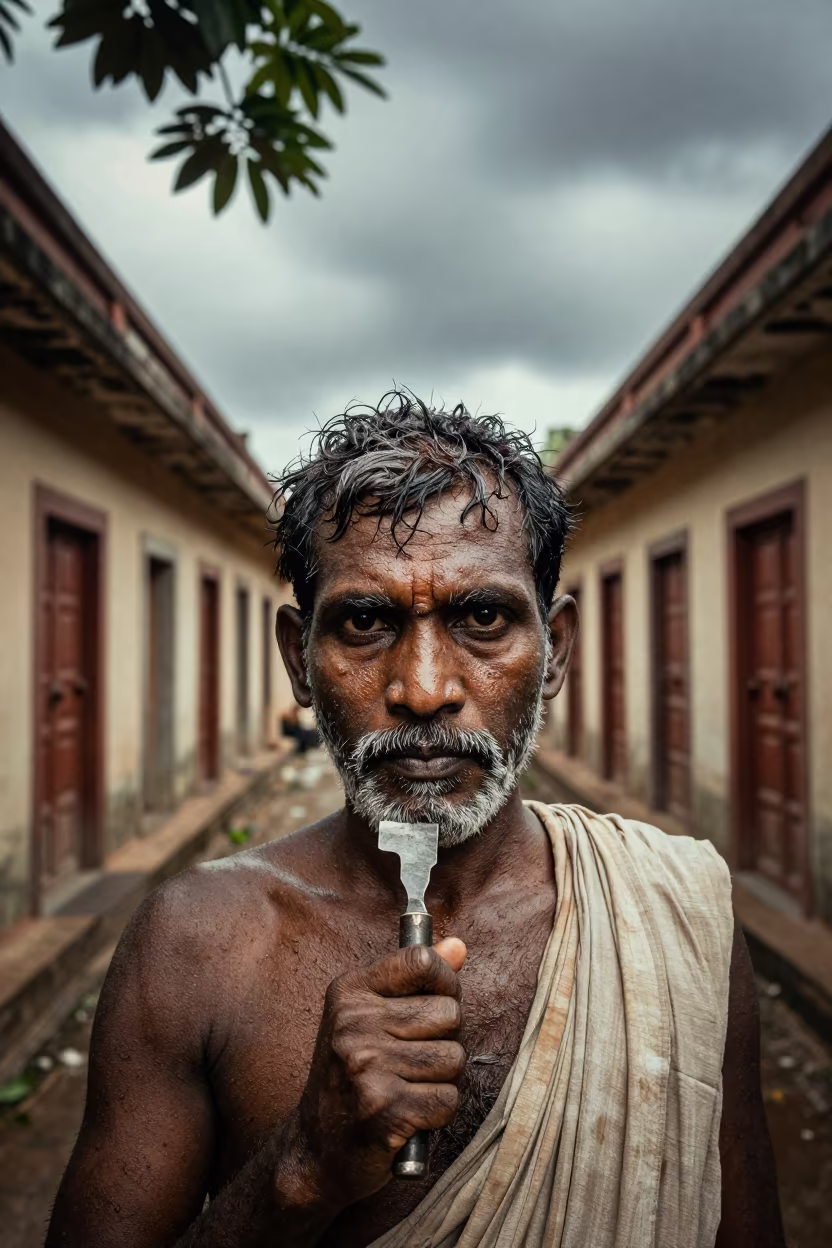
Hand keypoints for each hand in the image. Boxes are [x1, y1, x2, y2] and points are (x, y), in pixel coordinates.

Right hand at [290, 937, 466, 1210]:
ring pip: (454, 1059)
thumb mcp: (371, 1017)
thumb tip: (457, 946)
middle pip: (450, 1014)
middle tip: (412, 1061)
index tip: (438, 1001)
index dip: (446, 982)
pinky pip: (447, 1100)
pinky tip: (408, 1116)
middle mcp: (353, 1024)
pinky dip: (437, 1113)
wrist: (316, 1149)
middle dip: (445, 1041)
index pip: (422, 960)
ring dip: (442, 1080)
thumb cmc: (351, 1077)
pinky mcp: (384, 1110)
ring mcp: (366, 1067)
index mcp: (350, 993)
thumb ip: (415, 979)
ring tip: (408, 1088)